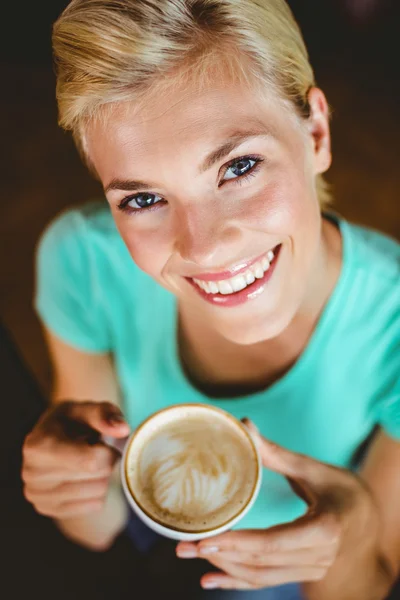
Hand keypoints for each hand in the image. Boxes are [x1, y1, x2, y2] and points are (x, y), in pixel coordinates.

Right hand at [22, 400, 129, 518]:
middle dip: (106, 461)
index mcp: (38, 445)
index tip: (104, 442)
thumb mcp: (86, 409)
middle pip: (97, 476)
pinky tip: (82, 476)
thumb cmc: (72, 421)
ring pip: (98, 493)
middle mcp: (32, 473)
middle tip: (95, 449)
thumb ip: (105, 414)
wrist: (52, 439)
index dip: (108, 451)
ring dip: (103, 476)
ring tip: (87, 461)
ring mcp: (37, 495)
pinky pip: (94, 506)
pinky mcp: (47, 509)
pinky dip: (97, 491)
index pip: (91, 461)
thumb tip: (122, 429)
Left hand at [176, 421, 377, 590]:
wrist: (372, 519)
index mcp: (324, 530)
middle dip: (220, 556)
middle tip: (184, 547)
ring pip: (261, 576)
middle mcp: (319, 557)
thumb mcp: (314, 469)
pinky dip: (238, 582)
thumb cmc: (346, 490)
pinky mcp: (302, 573)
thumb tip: (243, 426)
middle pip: (261, 563)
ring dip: (224, 568)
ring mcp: (311, 570)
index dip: (238, 544)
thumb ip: (276, 454)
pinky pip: (267, 582)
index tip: (206, 540)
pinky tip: (211, 580)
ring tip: (191, 556)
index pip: (273, 543)